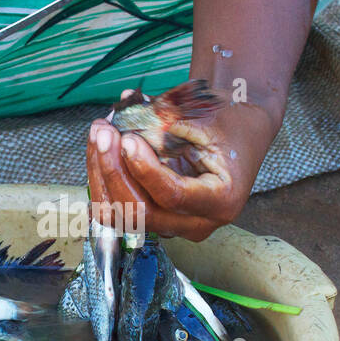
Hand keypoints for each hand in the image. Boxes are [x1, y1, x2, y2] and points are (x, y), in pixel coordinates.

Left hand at [85, 86, 281, 240]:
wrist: (240, 132)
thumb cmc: (231, 124)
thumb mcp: (208, 118)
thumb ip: (167, 122)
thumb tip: (126, 115)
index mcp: (220, 200)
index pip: (173, 196)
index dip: (144, 169)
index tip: (128, 139)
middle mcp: (196, 222)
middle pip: (141, 212)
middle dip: (114, 170)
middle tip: (104, 131)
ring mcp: (172, 224)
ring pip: (121, 214)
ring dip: (102, 174)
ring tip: (99, 133)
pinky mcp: (153, 217)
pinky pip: (117, 209)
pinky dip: (103, 178)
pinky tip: (100, 149)